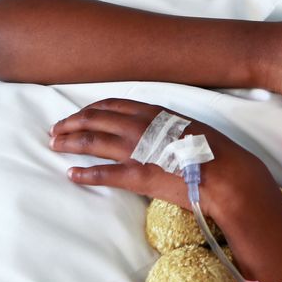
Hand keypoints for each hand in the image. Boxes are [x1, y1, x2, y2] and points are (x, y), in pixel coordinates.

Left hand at [49, 99, 265, 220]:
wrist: (227, 175)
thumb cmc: (214, 152)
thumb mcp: (189, 126)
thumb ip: (166, 124)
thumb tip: (155, 128)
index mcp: (154, 112)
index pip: (111, 105)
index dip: (90, 109)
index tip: (78, 114)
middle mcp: (140, 126)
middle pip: (95, 119)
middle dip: (71, 123)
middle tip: (55, 130)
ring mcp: (137, 150)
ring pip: (92, 141)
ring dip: (70, 142)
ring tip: (55, 145)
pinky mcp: (136, 176)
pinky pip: (103, 173)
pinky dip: (84, 173)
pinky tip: (72, 174)